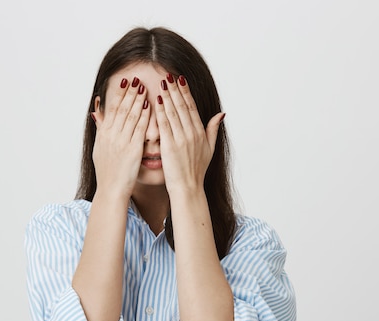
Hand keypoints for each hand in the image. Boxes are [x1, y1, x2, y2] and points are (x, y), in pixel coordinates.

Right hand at [92, 77, 150, 199]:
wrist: (111, 189)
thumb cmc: (107, 171)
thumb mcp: (99, 147)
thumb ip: (100, 128)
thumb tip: (96, 111)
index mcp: (104, 134)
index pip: (112, 109)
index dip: (119, 94)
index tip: (125, 82)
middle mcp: (111, 135)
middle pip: (121, 109)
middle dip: (129, 93)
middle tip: (136, 78)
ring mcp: (121, 142)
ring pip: (130, 115)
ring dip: (138, 99)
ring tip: (144, 87)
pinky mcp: (132, 150)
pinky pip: (139, 129)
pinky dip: (144, 116)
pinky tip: (150, 105)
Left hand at [154, 74, 224, 192]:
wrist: (188, 188)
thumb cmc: (197, 171)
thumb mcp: (210, 149)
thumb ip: (213, 129)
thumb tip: (221, 114)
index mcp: (200, 132)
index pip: (192, 107)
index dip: (186, 92)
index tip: (180, 79)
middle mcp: (192, 133)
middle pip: (183, 106)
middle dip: (175, 89)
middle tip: (168, 75)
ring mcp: (181, 139)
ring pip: (174, 113)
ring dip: (168, 96)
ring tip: (162, 83)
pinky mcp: (170, 146)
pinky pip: (165, 125)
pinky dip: (161, 112)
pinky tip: (157, 101)